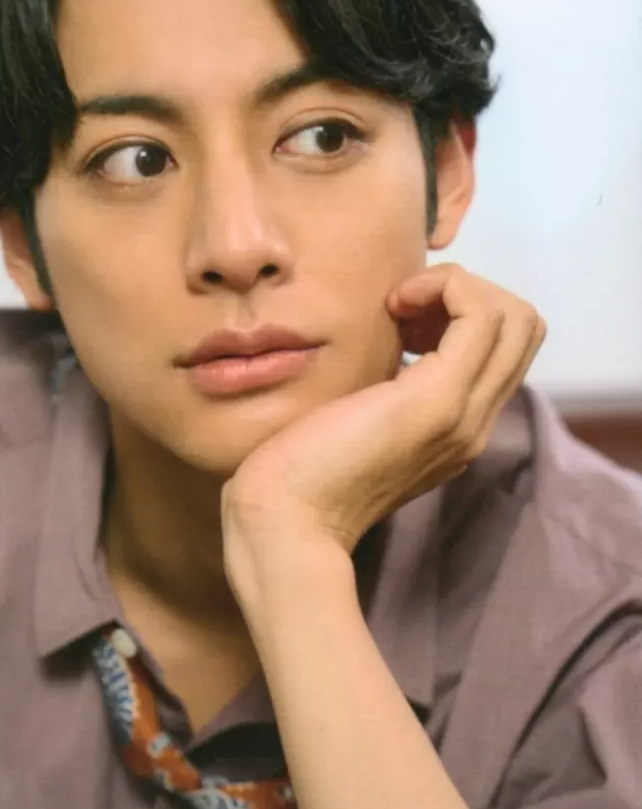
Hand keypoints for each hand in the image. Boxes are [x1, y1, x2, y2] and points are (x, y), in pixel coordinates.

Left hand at [221, 263, 545, 558]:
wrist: (285, 520)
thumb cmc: (300, 466)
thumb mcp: (359, 414)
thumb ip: (389, 386)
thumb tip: (392, 335)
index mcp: (458, 426)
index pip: (507, 347)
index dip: (463, 311)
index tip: (401, 317)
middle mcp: (475, 423)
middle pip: (523, 326)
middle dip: (468, 292)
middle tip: (403, 308)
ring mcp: (463, 413)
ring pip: (514, 316)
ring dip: (458, 288)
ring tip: (399, 307)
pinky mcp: (437, 401)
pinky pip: (479, 315)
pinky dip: (445, 288)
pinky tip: (394, 306)